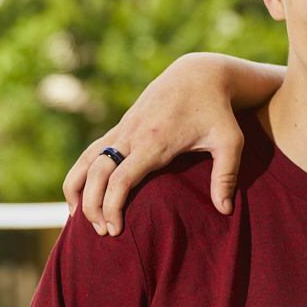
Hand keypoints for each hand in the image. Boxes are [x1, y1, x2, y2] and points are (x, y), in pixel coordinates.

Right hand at [62, 55, 260, 236]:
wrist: (199, 74)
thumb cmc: (218, 110)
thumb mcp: (230, 141)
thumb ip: (227, 176)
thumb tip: (225, 211)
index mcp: (156, 142)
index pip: (121, 179)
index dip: (112, 206)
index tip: (115, 230)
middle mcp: (133, 135)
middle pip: (97, 173)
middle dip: (92, 205)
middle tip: (102, 232)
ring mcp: (124, 129)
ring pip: (86, 159)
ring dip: (76, 188)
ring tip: (76, 218)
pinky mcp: (122, 126)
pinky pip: (91, 150)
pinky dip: (80, 172)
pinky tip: (80, 192)